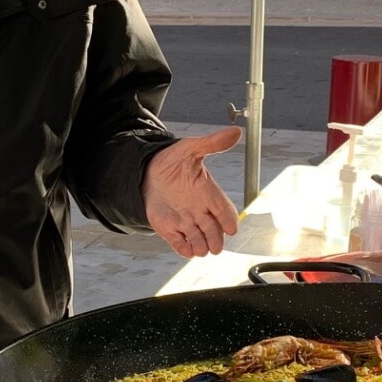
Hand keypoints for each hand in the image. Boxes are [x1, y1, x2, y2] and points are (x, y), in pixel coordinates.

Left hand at [144, 127, 241, 257]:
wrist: (146, 171)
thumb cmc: (172, 161)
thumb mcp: (191, 148)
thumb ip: (212, 143)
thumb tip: (235, 132)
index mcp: (209, 194)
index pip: (226, 211)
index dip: (229, 221)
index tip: (231, 228)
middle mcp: (201, 211)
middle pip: (215, 232)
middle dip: (216, 240)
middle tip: (215, 245)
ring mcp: (186, 222)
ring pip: (200, 242)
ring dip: (201, 247)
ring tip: (199, 247)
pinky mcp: (171, 229)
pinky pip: (181, 245)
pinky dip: (184, 249)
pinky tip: (185, 248)